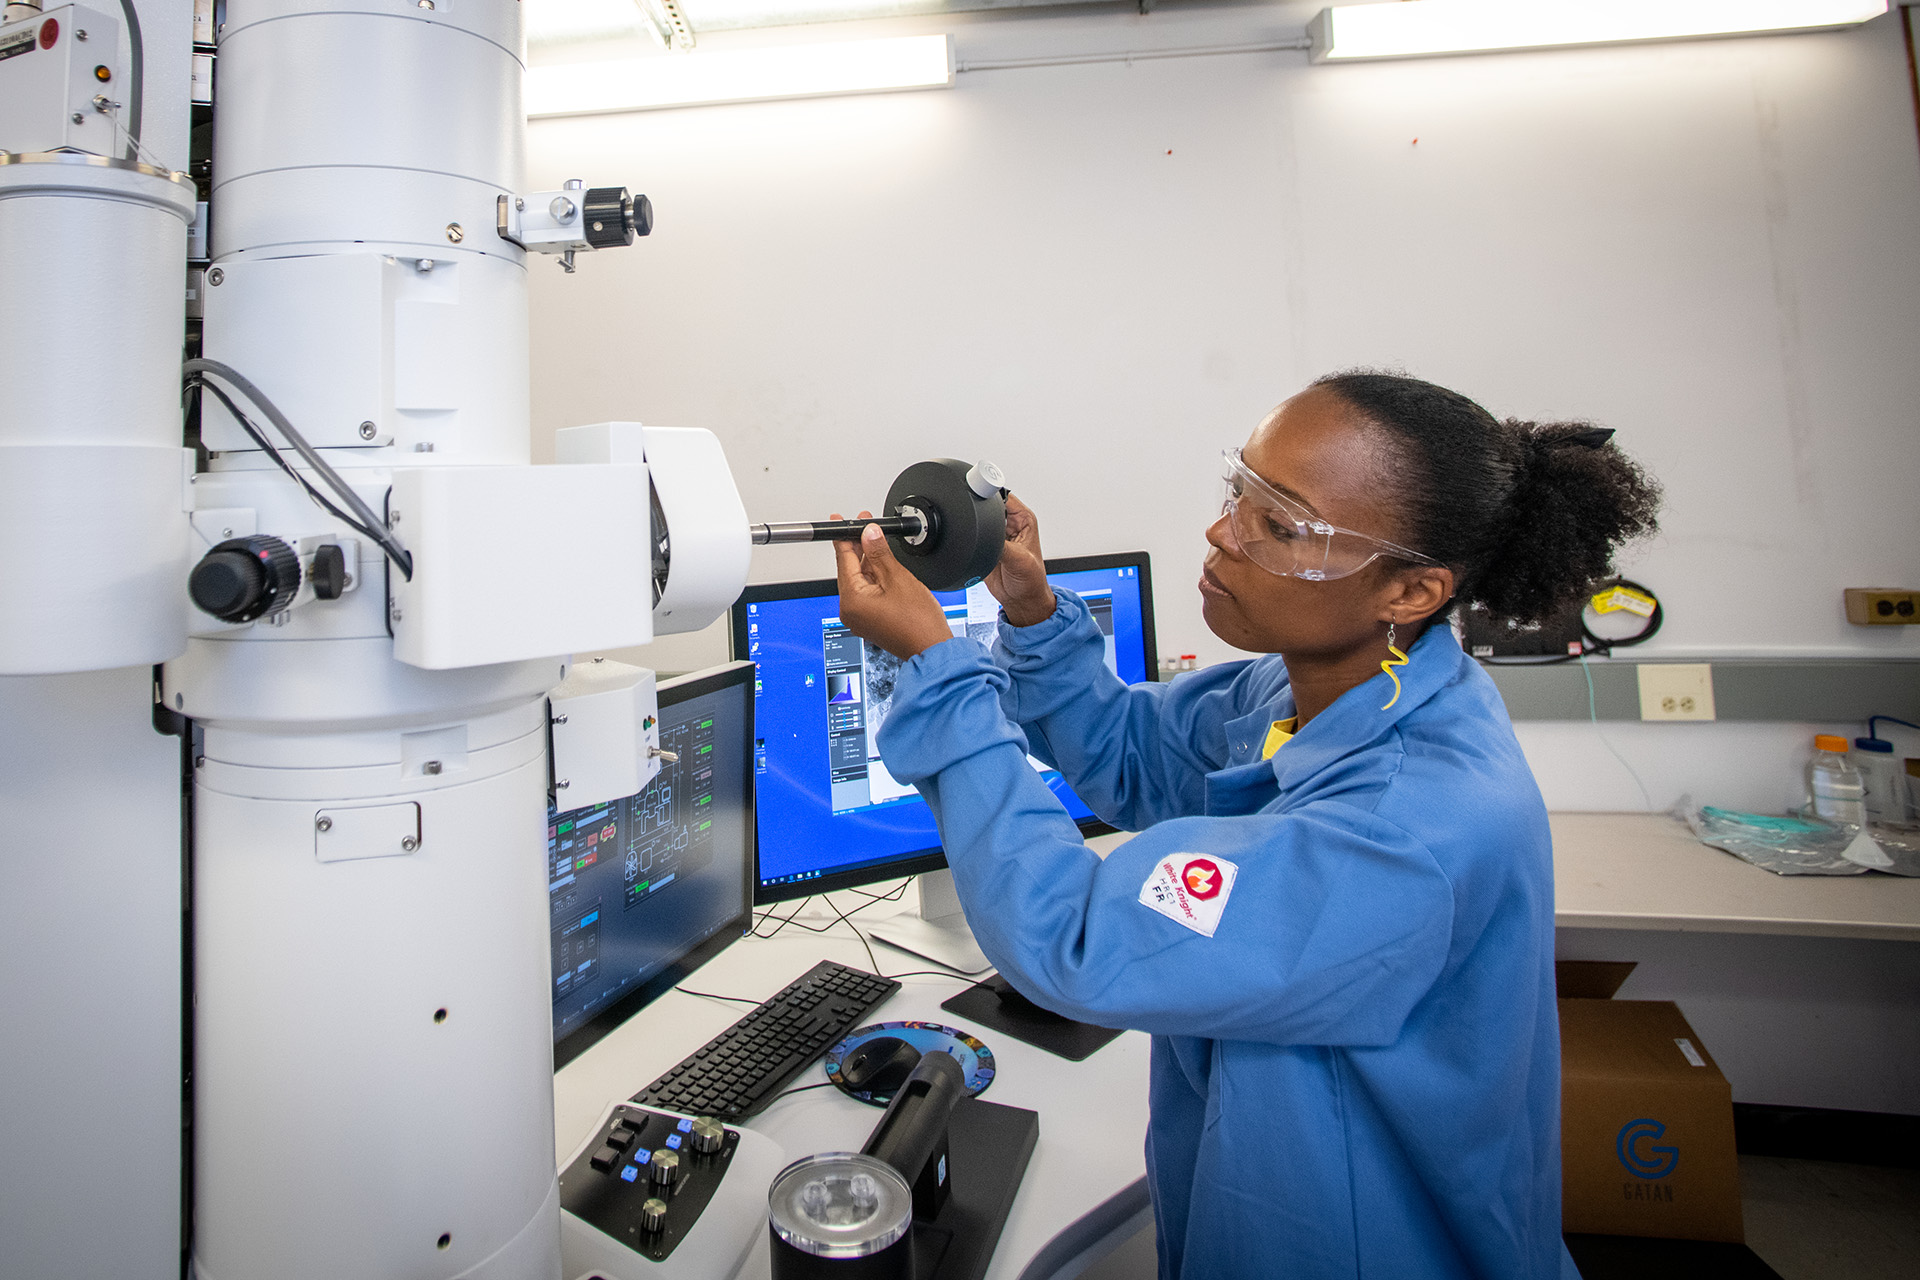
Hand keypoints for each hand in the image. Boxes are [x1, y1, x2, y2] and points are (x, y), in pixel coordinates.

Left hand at [831, 512, 955, 660]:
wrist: (932, 648)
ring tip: (877, 543)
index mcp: (852, 600)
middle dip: (858, 547)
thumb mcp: (898, 577)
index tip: (842, 522)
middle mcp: (850, 611)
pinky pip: (866, 593)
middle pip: (849, 570)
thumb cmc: (919, 622)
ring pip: (859, 581)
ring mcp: (859, 618)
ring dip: (867, 562)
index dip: (845, 536)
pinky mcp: (870, 621)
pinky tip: (882, 566)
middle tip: (866, 527)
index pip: (843, 559)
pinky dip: (873, 578)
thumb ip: (880, 552)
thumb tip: (869, 533)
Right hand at [984, 493, 1055, 626]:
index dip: (990, 494)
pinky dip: (968, 538)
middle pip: (987, 505)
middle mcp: (1010, 524)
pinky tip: (972, 545)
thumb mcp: (1020, 561)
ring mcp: (996, 534)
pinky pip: (972, 535)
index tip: (977, 494)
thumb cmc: (1031, 581)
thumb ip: (1002, 546)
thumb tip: (987, 534)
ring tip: (974, 535)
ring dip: (973, 525)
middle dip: (978, 509)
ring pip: (978, 519)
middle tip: (972, 518)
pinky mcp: (985, 546)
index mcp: (1023, 519)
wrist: (1020, 601)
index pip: (1004, 496)